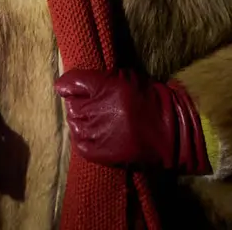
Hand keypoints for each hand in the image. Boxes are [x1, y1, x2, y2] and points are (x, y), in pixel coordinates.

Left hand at [55, 68, 209, 174]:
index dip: (74, 87)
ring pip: (74, 124)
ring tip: (101, 122)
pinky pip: (80, 143)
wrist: (170, 131)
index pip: (70, 84)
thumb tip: (61, 86)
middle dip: (81, 104)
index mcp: (104, 86)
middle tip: (99, 108)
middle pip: (71, 105)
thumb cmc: (148, 100)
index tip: (80, 90)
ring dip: (83, 122)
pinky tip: (99, 135)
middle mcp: (97, 109)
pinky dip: (85, 139)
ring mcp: (96, 132)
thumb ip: (92, 79)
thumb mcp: (124, 78)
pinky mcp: (98, 152)